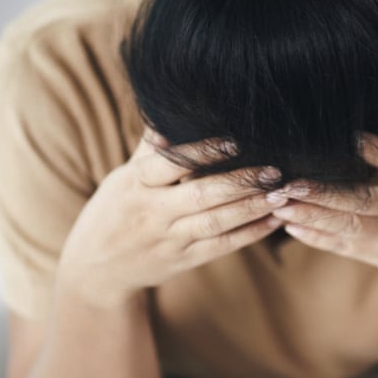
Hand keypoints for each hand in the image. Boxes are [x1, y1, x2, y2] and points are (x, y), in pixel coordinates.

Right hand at [57, 126, 287, 308]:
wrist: (96, 270)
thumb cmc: (116, 211)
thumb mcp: (124, 178)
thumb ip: (151, 149)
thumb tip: (169, 107)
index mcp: (136, 185)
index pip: (168, 165)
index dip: (201, 152)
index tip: (234, 140)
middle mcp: (153, 213)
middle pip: (200, 196)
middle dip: (239, 182)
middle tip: (273, 168)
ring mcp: (170, 240)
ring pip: (215, 223)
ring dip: (251, 208)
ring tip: (280, 192)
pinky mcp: (184, 260)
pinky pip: (221, 246)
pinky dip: (250, 234)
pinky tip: (274, 219)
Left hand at [271, 123, 377, 304]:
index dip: (370, 148)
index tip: (341, 136)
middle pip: (362, 197)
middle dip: (322, 191)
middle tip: (286, 182)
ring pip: (349, 225)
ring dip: (311, 215)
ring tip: (280, 205)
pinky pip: (348, 246)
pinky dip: (319, 238)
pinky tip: (293, 227)